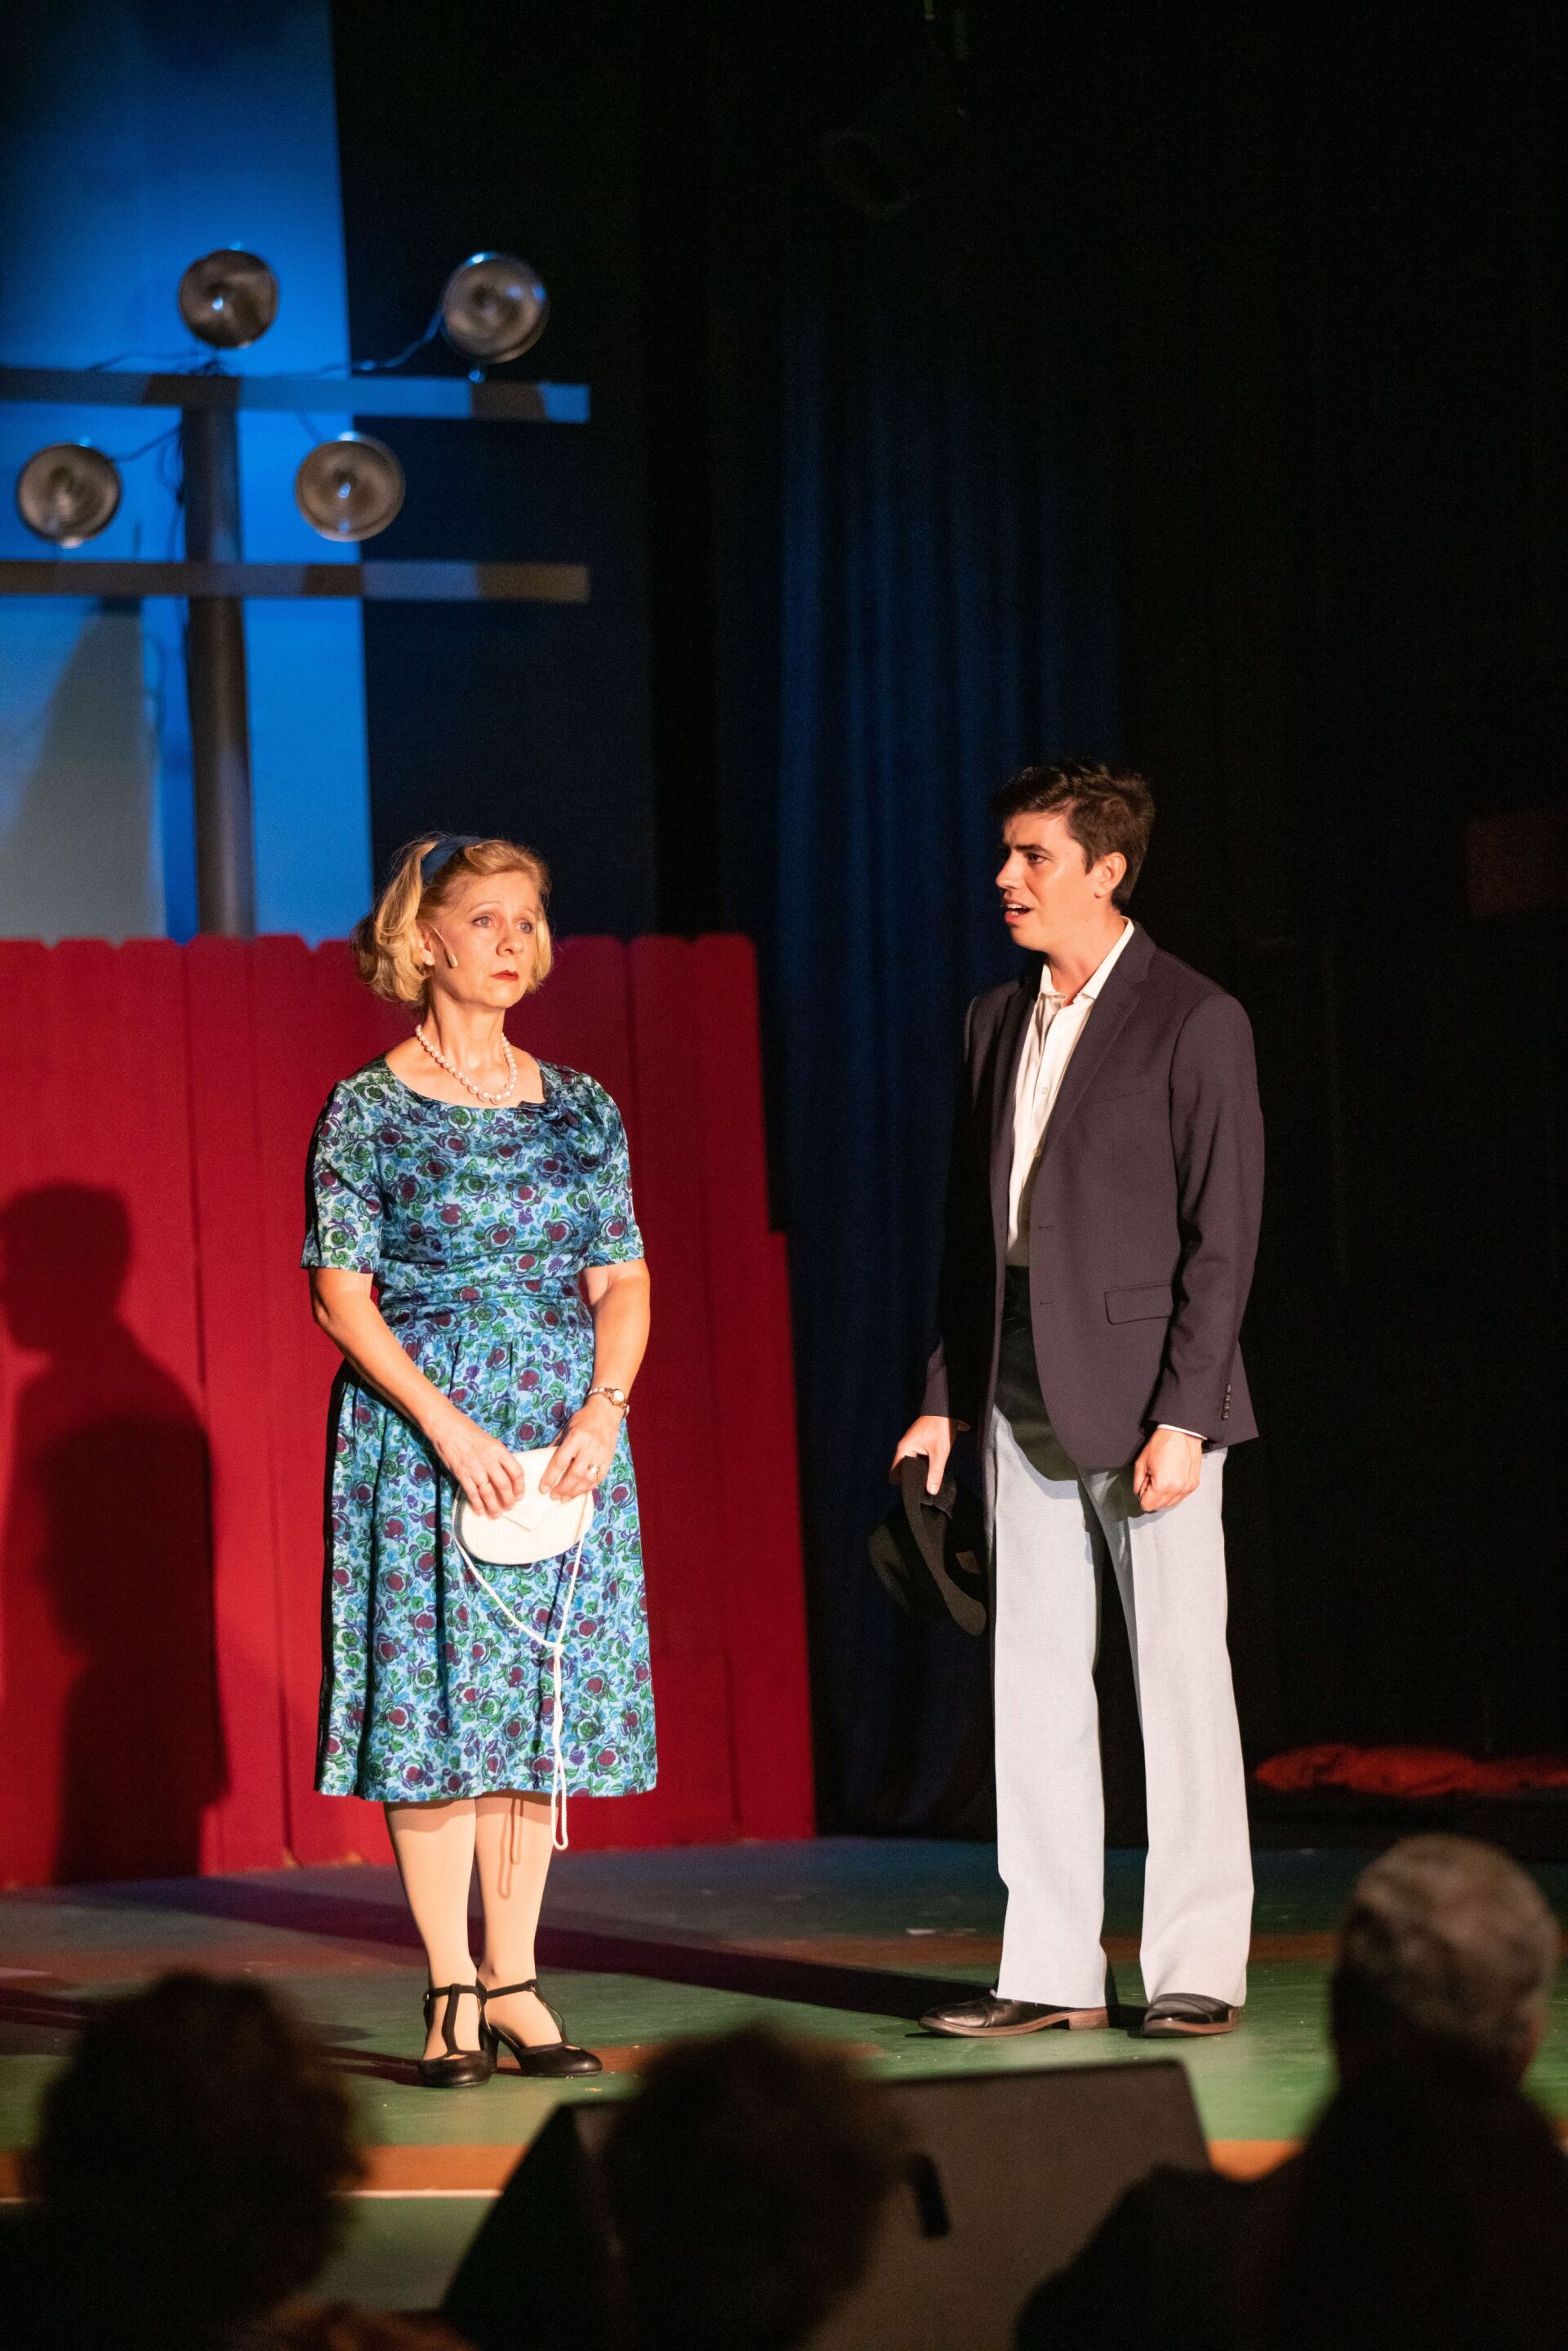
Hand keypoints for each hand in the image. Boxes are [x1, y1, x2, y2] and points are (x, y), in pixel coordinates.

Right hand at [429, 1405, 526, 1519]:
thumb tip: (505, 1474)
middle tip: (509, 1507)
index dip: (520, 1487)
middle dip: (508, 1500)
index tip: (519, 1495)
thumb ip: (498, 1457)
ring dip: (493, 1507)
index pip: (516, 1472)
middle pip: (504, 1486)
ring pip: (488, 1493)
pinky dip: (477, 1505)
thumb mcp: (490, 1441)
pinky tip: (480, 1511)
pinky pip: (472, 1494)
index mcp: (499, 1450)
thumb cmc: (469, 1432)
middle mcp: (489, 1460)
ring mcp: (475, 1468)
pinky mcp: (462, 1474)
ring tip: (496, 1514)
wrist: (447, 1427)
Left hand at [541, 1396, 620, 1502]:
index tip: (543, 1488)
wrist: (606, 1412)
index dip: (551, 1477)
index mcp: (576, 1438)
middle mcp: (589, 1447)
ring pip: (587, 1479)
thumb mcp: (567, 1428)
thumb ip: (557, 1445)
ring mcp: (601, 1455)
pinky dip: (587, 1488)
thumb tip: (545, 1462)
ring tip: (564, 1498)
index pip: (561, 1461)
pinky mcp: (608, 1460)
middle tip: (553, 1496)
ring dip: (575, 1492)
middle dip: (563, 1488)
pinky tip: (578, 1492)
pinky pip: (598, 1479)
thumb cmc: (583, 1419)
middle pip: (575, 1474)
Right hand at [891, 1414, 956, 1498]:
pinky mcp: (918, 1441)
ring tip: (929, 1479)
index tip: (914, 1491)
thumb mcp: (940, 1453)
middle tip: (924, 1487)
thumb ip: (935, 1473)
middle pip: (904, 1468)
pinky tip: (932, 1467)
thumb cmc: (940, 1427)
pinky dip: (923, 1463)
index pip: (896, 1471)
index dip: (903, 1482)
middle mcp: (904, 1446)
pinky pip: (916, 1456)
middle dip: (913, 1477)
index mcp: (904, 1448)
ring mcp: (911, 1443)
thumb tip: (931, 1490)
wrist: (945, 1409)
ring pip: (912, 1462)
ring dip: (919, 1470)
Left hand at [1132, 1427, 1202, 1513]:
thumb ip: (1138, 1483)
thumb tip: (1139, 1494)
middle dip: (1153, 1497)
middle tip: (1152, 1481)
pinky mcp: (1194, 1484)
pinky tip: (1172, 1478)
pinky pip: (1181, 1496)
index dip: (1143, 1497)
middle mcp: (1177, 1489)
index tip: (1144, 1487)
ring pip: (1171, 1504)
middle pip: (1159, 1507)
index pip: (1147, 1506)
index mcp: (1162, 1485)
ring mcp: (1187, 1487)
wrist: (1182, 1433)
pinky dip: (1174, 1492)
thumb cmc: (1161, 1444)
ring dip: (1164, 1496)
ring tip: (1163, 1479)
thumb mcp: (1141, 1463)